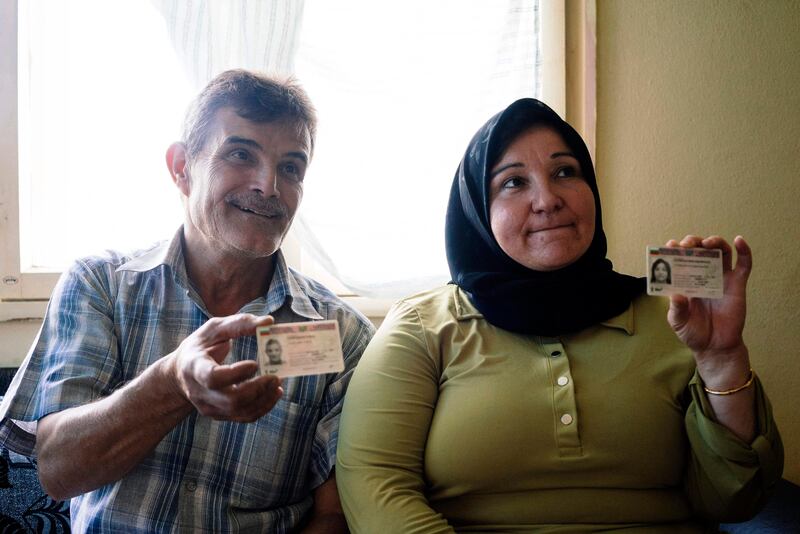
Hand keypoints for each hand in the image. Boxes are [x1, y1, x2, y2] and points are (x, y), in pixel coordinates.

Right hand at [171, 314, 282, 421]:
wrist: (181, 374)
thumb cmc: (200, 346)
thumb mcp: (214, 329)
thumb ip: (239, 324)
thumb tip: (269, 322)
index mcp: (194, 367)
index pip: (212, 378)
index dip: (236, 374)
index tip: (255, 364)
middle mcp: (200, 391)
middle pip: (231, 400)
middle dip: (257, 389)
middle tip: (276, 376)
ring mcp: (209, 406)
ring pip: (240, 412)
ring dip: (264, 399)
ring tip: (278, 383)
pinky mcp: (219, 414)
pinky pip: (244, 417)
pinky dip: (263, 407)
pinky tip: (273, 393)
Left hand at [666, 235, 750, 365]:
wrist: (714, 346)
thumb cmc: (693, 332)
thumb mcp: (678, 321)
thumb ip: (676, 309)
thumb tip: (677, 295)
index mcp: (685, 280)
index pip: (679, 258)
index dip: (675, 249)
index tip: (670, 245)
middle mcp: (702, 275)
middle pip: (700, 250)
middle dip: (693, 242)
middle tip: (687, 245)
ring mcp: (721, 278)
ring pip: (721, 251)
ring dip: (715, 241)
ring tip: (707, 242)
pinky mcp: (737, 285)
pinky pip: (744, 265)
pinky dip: (744, 251)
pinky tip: (739, 241)